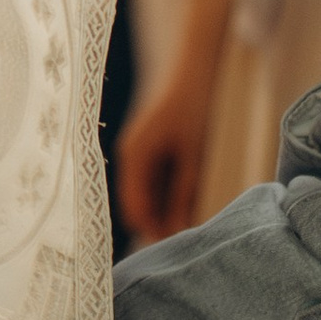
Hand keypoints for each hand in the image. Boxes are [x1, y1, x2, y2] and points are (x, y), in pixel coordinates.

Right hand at [117, 0, 231, 243]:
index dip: (152, 232)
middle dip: (155, 224)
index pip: (134, 209)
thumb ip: (184, 194)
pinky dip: (162, 196)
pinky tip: (182, 205)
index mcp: (134, 158)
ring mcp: (134, 152)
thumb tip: (179, 230)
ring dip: (159, 211)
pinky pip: (148, 182)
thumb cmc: (193, 109)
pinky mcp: (144, 149)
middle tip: (181, 244)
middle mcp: (127, 156)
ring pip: (141, 195)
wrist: (192, 69)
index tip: (173, 250)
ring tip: (184, 227)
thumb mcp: (193, 157)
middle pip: (135, 204)